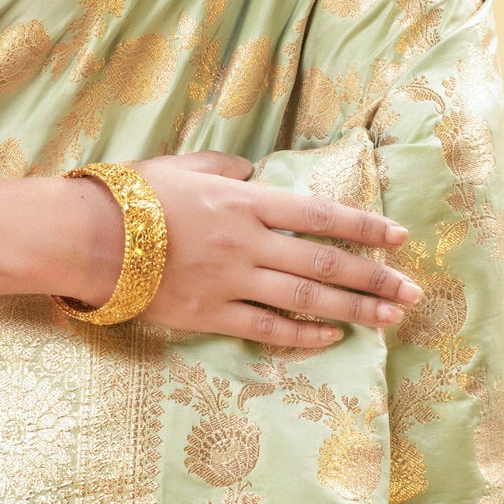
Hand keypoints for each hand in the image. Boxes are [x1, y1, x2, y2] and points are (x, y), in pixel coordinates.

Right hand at [75, 151, 421, 352]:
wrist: (89, 237)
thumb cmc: (132, 195)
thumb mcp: (184, 165)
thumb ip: (225, 167)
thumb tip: (253, 172)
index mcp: (246, 201)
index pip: (322, 215)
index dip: (365, 228)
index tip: (400, 239)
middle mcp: (249, 242)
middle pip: (326, 264)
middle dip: (375, 279)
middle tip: (413, 293)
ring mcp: (232, 281)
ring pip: (307, 300)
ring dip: (354, 310)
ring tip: (390, 320)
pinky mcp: (212, 314)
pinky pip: (268, 329)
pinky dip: (303, 335)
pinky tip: (331, 338)